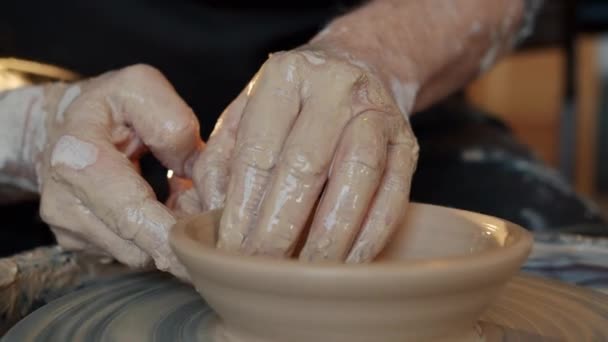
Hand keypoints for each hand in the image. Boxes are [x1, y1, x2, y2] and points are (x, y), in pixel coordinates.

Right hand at [35, 65, 201, 278]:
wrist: (60, 125)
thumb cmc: (109, 105)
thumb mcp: (141, 88)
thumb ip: (171, 121)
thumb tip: (193, 169)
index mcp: (77, 155)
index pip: (129, 210)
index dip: (168, 233)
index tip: (202, 244)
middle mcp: (63, 200)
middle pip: (136, 245)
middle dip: (178, 238)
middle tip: (206, 215)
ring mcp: (67, 228)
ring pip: (137, 256)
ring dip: (166, 237)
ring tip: (177, 201)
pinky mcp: (77, 244)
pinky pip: (128, 255)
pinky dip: (151, 239)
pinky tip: (158, 211)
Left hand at [193, 46, 418, 261]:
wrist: (361, 67)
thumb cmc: (295, 103)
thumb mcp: (248, 113)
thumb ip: (221, 159)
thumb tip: (208, 214)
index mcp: (285, 76)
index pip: (258, 152)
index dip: (241, 209)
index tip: (230, 251)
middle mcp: (335, 87)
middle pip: (304, 167)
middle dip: (279, 229)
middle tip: (260, 271)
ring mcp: (377, 114)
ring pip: (354, 181)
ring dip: (326, 237)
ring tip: (302, 276)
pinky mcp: (408, 144)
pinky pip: (392, 197)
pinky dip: (368, 238)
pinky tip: (345, 264)